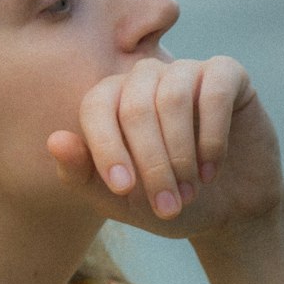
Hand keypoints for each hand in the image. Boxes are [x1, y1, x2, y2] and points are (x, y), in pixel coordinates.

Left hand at [46, 55, 283, 239]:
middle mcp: (145, 77)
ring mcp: (187, 71)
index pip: (96, 106)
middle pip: (135, 107)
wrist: (228, 212)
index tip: (122, 190)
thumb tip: (55, 141)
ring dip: (181, 154)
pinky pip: (214, 91)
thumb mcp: (119, 201)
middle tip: (167, 205)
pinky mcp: (227, 74)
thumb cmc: (167, 201)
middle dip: (151, 164)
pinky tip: (211, 169)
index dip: (105, 147)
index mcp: (112, 100)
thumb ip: (82, 175)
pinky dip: (212, 137)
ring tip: (189, 191)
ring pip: (173, 97)